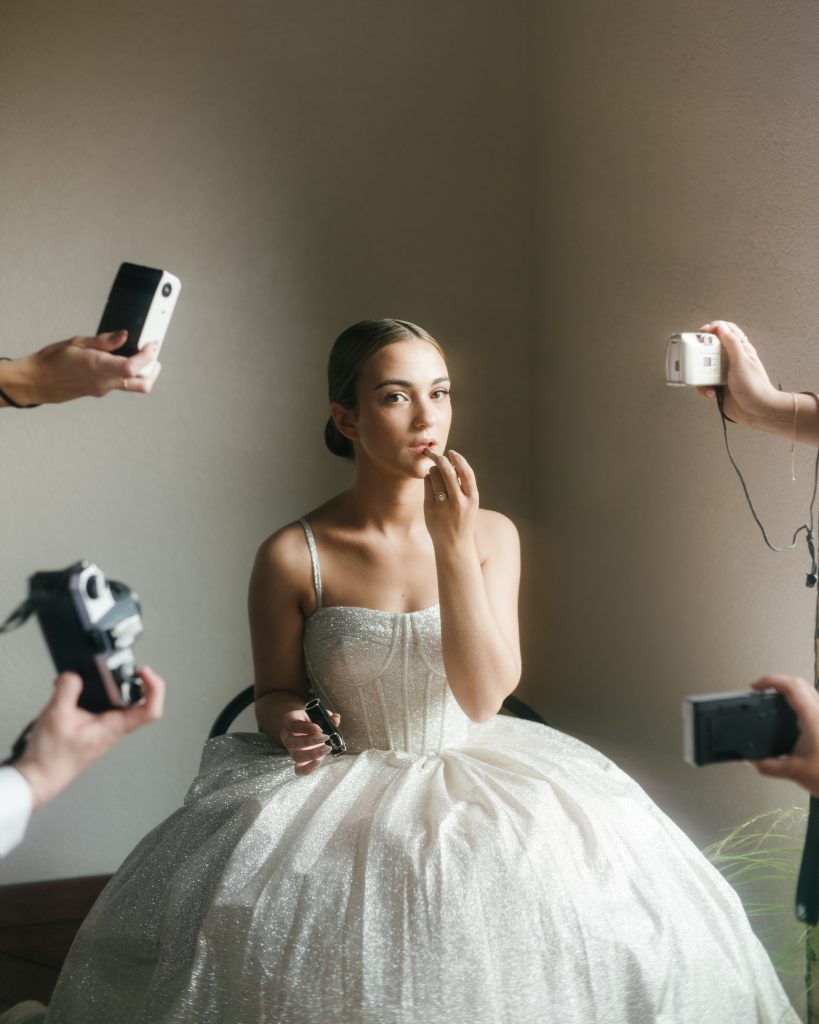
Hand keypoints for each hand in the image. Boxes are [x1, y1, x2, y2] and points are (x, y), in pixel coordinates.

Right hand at [0, 332, 160, 405]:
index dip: (148, 355)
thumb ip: (104, 341)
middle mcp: (105, 382)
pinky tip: (120, 358)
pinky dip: (128, 372)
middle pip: (142, 384)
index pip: (134, 366)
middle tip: (152, 351)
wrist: (37, 382)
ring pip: (134, 386)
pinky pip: (121, 384)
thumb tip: (124, 335)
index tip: (151, 343)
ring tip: (140, 354)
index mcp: (99, 368)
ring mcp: (104, 389)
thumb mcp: (77, 342)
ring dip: (143, 372)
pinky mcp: (100, 390)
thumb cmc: (51, 361)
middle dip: (154, 369)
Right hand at [15, 667, 165, 808]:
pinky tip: (81, 689)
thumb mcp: (57, 715)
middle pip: (139, 701)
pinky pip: (103, 705)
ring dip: (113, 686)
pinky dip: (95, 693)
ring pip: (120, 702)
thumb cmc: (51, 757)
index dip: (154, 687)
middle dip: (134, 679)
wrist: (39, 777)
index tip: (143, 672)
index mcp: (115, 727)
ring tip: (104, 673)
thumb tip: (73, 674)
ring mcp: (105, 728)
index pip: (150, 710)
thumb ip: (68, 689)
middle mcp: (114, 728)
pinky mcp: (93, 727)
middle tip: (126, 667)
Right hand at [280, 707, 341, 775]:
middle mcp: (287, 736)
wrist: (310, 729)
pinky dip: (308, 768)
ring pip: (296, 756)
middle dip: (309, 741)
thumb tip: (336, 719)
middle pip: (291, 742)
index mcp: (290, 720)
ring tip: (327, 748)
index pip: (293, 724)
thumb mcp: (320, 714)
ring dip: (312, 754)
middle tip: (325, 737)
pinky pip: (299, 770)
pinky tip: (318, 762)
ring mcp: (292, 750)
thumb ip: (328, 717)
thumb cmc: (314, 719)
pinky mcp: (299, 762)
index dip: (305, 728)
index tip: (319, 729)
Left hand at [423, 449, 478, 550]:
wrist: (454, 544)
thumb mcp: (469, 503)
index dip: (459, 460)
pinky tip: (432, 485)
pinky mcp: (430, 508)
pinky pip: (427, 484)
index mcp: (472, 499)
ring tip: (437, 475)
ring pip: (434, 475)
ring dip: (434, 470)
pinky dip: (429, 480)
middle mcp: (458, 502)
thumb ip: (463, 485)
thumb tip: (451, 462)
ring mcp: (443, 506)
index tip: (452, 452)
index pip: (466, 473)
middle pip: (447, 471)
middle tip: (433, 453)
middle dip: (440, 459)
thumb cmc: (462, 519)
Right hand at [696, 321, 782, 426]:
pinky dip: (704, 388)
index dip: (714, 328)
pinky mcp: (718, 386)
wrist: (757, 412)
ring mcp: (724, 374)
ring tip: (706, 378)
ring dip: (702, 373)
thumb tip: (721, 327)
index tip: (703, 332)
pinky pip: (704, 383)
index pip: (727, 331)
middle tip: (700, 358)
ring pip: (705, 367)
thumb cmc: (755, 387)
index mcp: (741, 350)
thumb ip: (731, 343)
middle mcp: (731, 360)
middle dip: (702, 353)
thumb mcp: (742, 361)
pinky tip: (711, 391)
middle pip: (711, 348)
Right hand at [749, 674, 818, 795]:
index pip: (791, 685)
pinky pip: (813, 704)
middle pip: (799, 683)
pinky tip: (792, 718)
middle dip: (777, 683)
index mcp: (814, 717)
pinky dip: (798, 703)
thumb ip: (769, 766)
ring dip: (789, 691)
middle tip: (762, 690)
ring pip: (808, 692)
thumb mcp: (795, 773)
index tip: (755, 687)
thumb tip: (753, 762)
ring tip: (774, 701)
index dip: (770, 680)